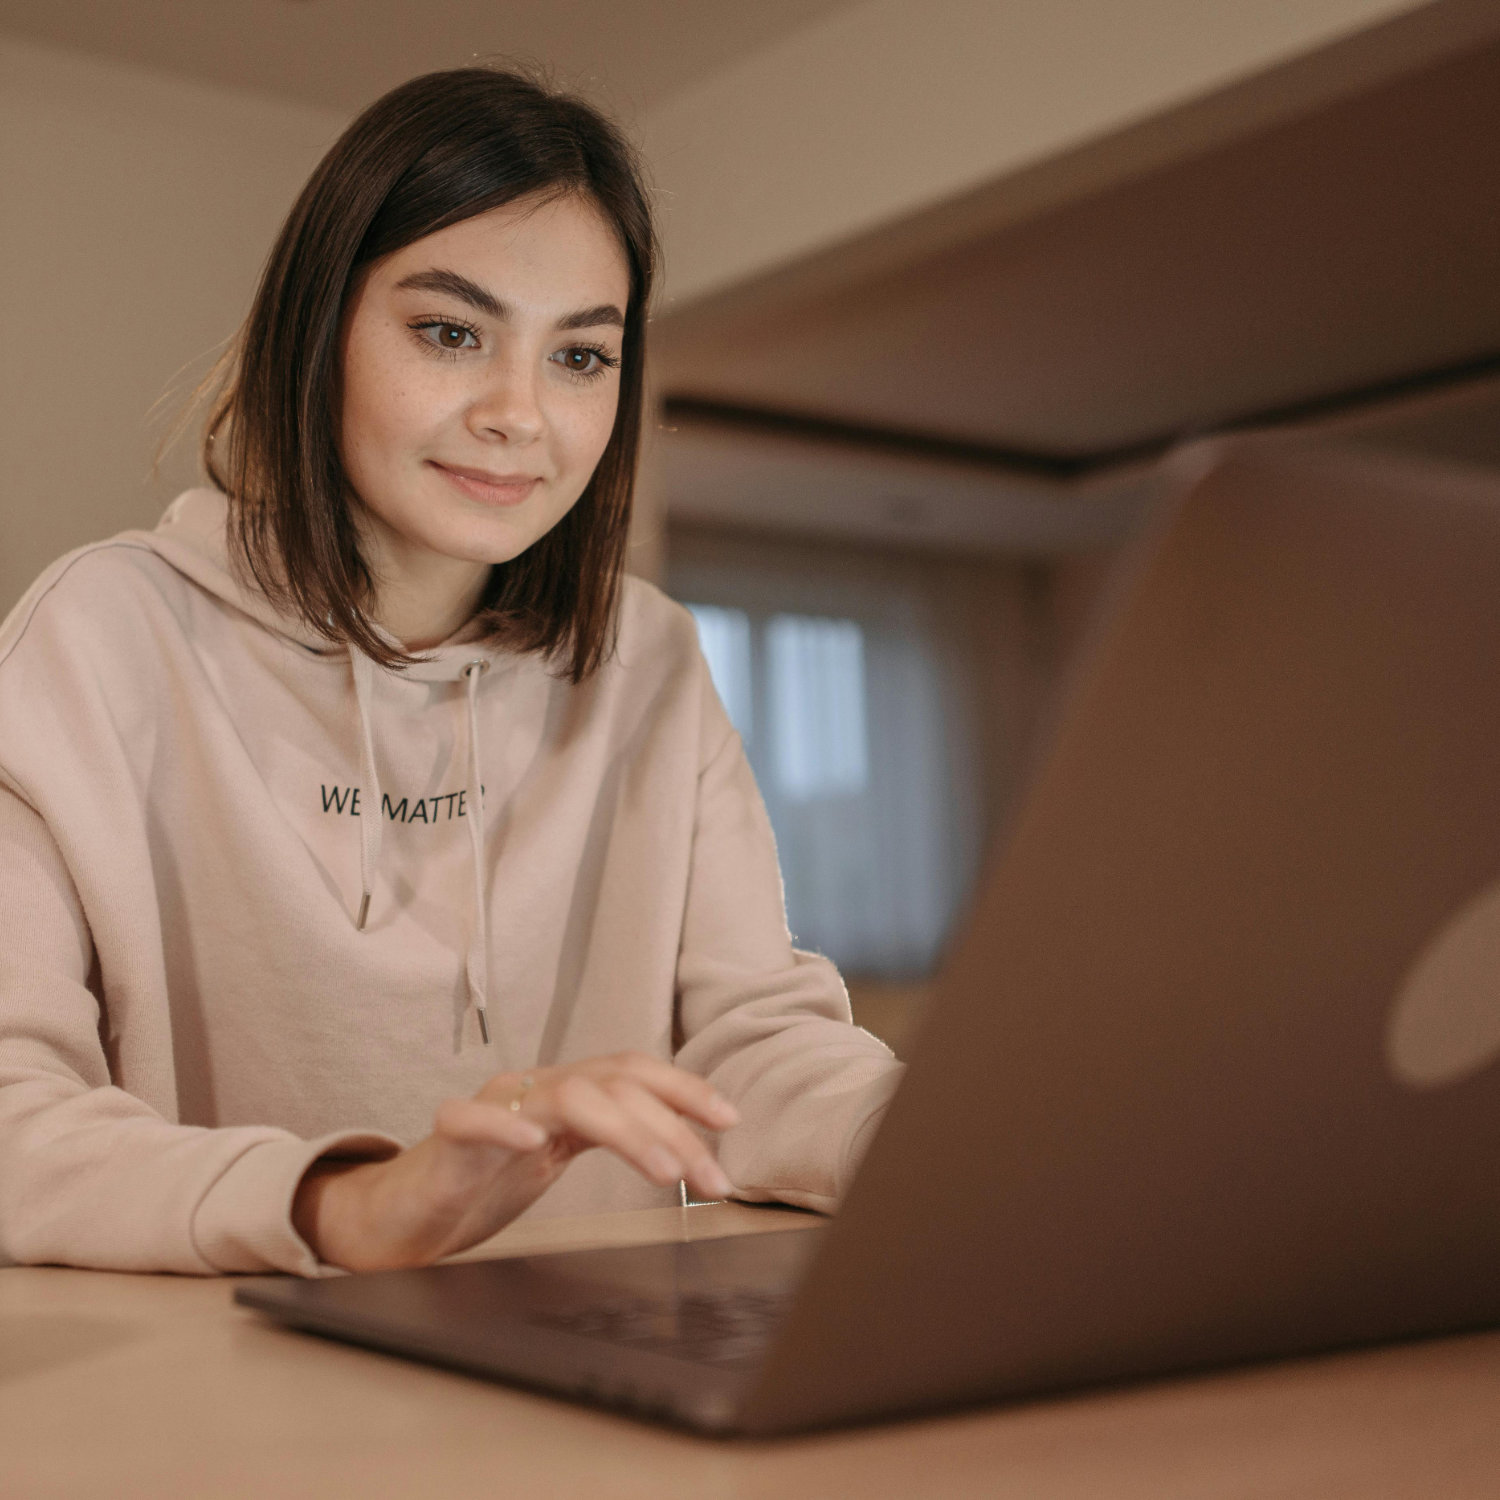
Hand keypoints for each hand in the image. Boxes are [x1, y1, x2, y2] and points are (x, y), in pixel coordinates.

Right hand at [292, 1052, 739, 1271]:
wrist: (398, 1215)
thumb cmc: (481, 1185)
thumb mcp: (559, 1159)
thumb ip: (610, 1139)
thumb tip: (691, 1152)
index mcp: (564, 1094)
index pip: (633, 1073)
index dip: (684, 1088)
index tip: (729, 1121)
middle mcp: (533, 1089)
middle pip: (614, 1082)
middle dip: (672, 1125)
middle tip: (710, 1176)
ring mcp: (490, 1108)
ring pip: (566, 1096)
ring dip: (624, 1130)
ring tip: (661, 1169)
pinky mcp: (444, 1138)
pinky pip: (470, 1119)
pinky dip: (504, 1126)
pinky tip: (534, 1146)